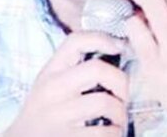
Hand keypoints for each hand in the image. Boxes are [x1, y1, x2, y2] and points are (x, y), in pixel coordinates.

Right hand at [5, 32, 128, 136]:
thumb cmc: (44, 113)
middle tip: (122, 96)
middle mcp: (52, 91)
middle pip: (98, 69)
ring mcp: (57, 116)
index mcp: (50, 73)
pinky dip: (115, 133)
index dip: (103, 38)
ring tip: (117, 119)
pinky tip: (110, 133)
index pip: (76, 41)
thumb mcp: (50, 85)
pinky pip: (104, 132)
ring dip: (120, 113)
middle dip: (121, 82)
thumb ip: (75, 69)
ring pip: (106, 103)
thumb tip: (117, 52)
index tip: (120, 48)